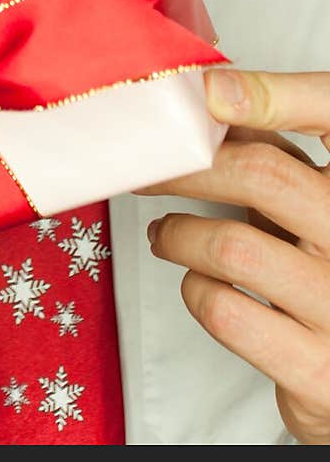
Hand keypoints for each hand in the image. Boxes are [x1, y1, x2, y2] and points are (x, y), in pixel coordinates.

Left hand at [139, 68, 329, 444]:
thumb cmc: (327, 266)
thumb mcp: (315, 197)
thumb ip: (277, 149)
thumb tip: (205, 99)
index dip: (272, 95)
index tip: (208, 92)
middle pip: (263, 175)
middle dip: (187, 167)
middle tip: (150, 170)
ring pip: (233, 247)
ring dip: (180, 235)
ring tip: (165, 234)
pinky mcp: (317, 368)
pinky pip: (230, 314)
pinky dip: (199, 292)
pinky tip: (201, 285)